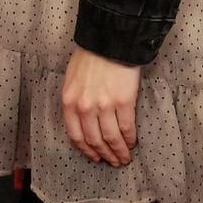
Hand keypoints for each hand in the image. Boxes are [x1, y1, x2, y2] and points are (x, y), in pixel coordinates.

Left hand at [61, 47, 140, 164]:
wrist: (109, 40)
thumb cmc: (90, 57)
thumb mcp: (72, 80)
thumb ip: (75, 101)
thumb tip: (85, 121)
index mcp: (69, 102)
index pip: (76, 136)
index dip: (86, 150)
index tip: (95, 157)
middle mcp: (85, 108)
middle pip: (94, 140)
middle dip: (105, 155)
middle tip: (114, 162)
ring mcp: (104, 106)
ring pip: (111, 138)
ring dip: (119, 152)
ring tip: (125, 158)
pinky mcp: (123, 102)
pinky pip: (126, 128)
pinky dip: (130, 139)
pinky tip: (133, 143)